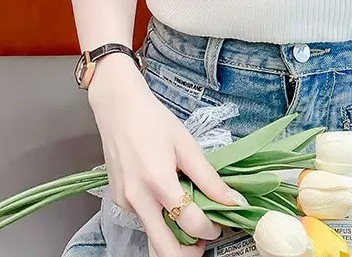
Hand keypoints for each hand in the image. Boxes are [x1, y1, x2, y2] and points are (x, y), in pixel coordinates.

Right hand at [88, 57, 240, 256]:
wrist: (118, 108)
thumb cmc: (154, 121)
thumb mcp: (187, 145)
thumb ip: (209, 178)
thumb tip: (233, 201)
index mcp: (158, 182)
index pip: (190, 223)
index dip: (211, 229)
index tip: (221, 222)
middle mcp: (137, 199)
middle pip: (164, 250)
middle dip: (188, 252)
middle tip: (205, 239)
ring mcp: (125, 203)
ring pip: (152, 237)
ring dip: (174, 238)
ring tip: (192, 219)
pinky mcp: (119, 202)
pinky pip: (144, 220)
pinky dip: (160, 219)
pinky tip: (170, 200)